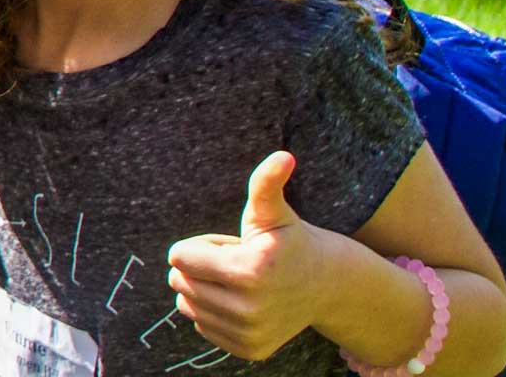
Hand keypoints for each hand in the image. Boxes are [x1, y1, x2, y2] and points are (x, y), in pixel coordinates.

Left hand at [166, 151, 338, 360]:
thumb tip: (284, 156)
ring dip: (204, 288)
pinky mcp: (250, 350)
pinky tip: (243, 301)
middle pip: (180, 281)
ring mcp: (249, 333)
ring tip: (240, 281)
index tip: (230, 245)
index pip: (179, 257)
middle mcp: (248, 308)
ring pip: (187, 304)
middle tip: (236, 262)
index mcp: (249, 270)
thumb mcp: (273, 211)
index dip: (200, 245)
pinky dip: (213, 311)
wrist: (326, 285)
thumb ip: (267, 183)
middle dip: (201, 266)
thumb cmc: (289, 241)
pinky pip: (202, 326)